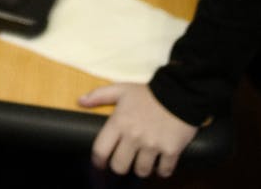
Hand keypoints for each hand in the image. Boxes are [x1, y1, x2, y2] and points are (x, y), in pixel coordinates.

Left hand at [80, 83, 197, 178]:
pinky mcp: (171, 150)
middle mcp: (134, 136)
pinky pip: (164, 171)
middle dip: (120, 166)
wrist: (180, 92)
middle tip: (125, 161)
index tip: (101, 163)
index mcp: (119, 122)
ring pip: (141, 171)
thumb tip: (80, 101)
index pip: (100, 150)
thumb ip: (99, 95)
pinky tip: (160, 163)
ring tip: (143, 161)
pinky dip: (162, 170)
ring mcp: (153, 145)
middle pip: (120, 166)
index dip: (98, 161)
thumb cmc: (148, 93)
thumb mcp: (122, 89)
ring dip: (141, 169)